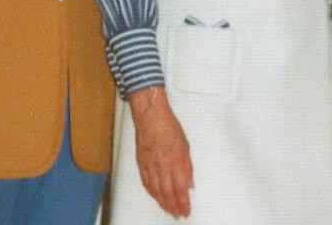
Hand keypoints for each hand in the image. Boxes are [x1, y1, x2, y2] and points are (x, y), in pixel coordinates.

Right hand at [129, 86, 192, 216]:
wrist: (150, 116)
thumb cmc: (169, 127)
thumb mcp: (185, 146)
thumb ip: (187, 167)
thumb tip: (189, 183)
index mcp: (176, 161)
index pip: (180, 189)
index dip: (183, 203)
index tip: (187, 210)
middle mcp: (162, 166)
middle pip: (168, 193)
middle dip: (173, 207)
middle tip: (178, 215)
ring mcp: (150, 166)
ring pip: (156, 191)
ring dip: (163, 203)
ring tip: (168, 210)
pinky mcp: (141, 163)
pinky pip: (146, 182)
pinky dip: (151, 192)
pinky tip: (155, 197)